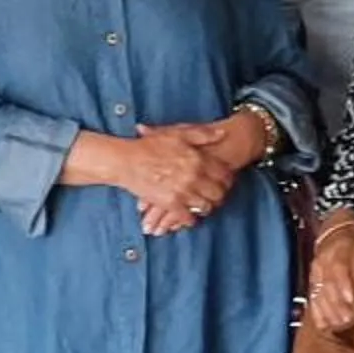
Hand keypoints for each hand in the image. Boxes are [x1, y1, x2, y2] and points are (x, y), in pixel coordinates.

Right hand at [115, 127, 241, 234]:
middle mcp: (194, 176)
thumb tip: (222, 134)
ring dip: (206, 207)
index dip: (228, 179)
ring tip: (204, 205)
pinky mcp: (170, 204)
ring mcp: (183, 192)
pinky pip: (188, 217)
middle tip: (217, 196)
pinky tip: (189, 216)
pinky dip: (190, 219)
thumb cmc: (149, 145)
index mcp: (198, 159)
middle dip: (220, 195)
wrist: (125, 161)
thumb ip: (202, 134)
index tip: (226, 181)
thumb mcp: (177, 133)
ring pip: (206, 206)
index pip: (224, 174)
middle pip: (218, 193)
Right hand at [306, 223, 353, 331]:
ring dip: (327, 311)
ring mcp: (315, 272)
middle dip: (336, 304)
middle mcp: (324, 260)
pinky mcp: (311, 282)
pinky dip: (316, 314)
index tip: (351, 299)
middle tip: (347, 319)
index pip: (338, 266)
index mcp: (340, 248)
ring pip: (318, 293)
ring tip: (338, 325)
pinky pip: (311, 299)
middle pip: (327, 284)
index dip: (343, 283)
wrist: (337, 236)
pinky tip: (323, 326)